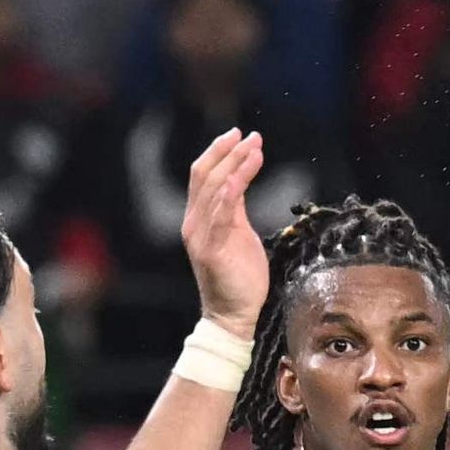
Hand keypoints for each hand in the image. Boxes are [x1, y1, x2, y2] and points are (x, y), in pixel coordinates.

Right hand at [179, 125, 268, 333]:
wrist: (234, 314)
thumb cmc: (239, 276)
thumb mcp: (237, 232)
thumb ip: (234, 207)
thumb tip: (240, 177)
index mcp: (198, 218)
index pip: (203, 175)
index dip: (218, 151)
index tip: (239, 134)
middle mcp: (194, 224)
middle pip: (206, 176)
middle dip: (228, 152)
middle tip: (250, 135)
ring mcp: (201, 237)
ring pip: (214, 190)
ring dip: (235, 166)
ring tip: (255, 149)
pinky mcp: (212, 252)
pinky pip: (219, 217)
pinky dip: (230, 193)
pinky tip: (242, 177)